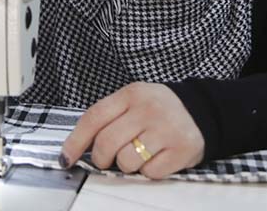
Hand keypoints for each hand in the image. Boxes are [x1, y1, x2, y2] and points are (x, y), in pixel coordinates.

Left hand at [60, 82, 203, 178]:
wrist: (201, 110)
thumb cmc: (157, 109)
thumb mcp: (133, 101)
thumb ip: (108, 118)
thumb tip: (78, 147)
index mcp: (131, 94)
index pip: (94, 117)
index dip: (75, 141)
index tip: (66, 158)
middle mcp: (148, 109)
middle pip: (107, 143)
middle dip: (101, 158)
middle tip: (106, 159)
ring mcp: (166, 129)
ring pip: (127, 161)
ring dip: (127, 165)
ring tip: (138, 153)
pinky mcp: (181, 149)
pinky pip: (150, 172)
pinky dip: (148, 171)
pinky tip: (156, 157)